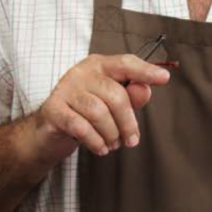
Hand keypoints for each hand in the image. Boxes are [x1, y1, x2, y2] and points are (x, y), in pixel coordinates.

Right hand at [23, 54, 171, 163]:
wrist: (48, 131)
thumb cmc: (85, 113)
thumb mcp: (110, 104)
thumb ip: (130, 96)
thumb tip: (144, 90)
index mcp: (98, 66)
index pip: (125, 63)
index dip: (145, 71)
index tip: (164, 78)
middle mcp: (80, 73)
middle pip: (115, 95)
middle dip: (127, 123)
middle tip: (131, 140)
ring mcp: (65, 90)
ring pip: (98, 112)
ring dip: (111, 134)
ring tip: (113, 144)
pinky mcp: (54, 109)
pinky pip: (81, 126)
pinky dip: (95, 141)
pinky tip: (101, 148)